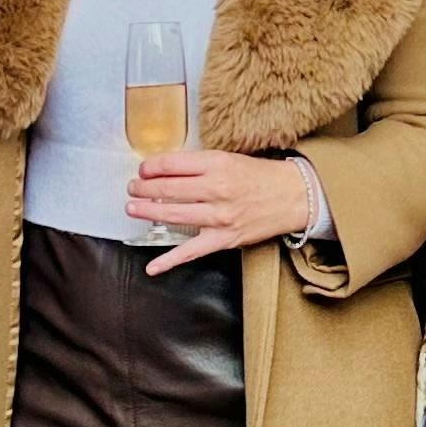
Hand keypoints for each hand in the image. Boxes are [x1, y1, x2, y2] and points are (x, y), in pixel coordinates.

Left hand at [127, 146, 314, 271]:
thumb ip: (200, 165)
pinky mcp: (224, 239)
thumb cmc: (260, 176)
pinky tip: (151, 267)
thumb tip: (166, 170)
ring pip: (173, 215)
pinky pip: (191, 252)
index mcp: (217, 165)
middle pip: (168, 189)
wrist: (293, 196)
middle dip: (144, 188)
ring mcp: (219, 217)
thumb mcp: (230, 159)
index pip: (173, 164)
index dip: (152, 167)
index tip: (143, 170)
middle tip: (132, 188)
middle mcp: (217, 189)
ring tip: (133, 208)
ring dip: (147, 212)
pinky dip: (169, 261)